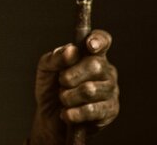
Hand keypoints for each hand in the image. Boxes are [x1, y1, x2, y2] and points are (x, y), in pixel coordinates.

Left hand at [30, 30, 118, 144]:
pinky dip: (74, 113)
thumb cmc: (51, 87)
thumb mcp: (46, 68)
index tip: (89, 45)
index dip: (99, 40)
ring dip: (68, 96)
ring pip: (90, 90)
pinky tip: (67, 114)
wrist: (49, 116)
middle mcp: (105, 70)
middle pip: (95, 65)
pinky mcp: (110, 110)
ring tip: (63, 99)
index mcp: (91, 54)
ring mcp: (111, 90)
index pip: (102, 40)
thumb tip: (72, 50)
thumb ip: (56, 57)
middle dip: (70, 76)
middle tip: (61, 82)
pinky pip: (92, 110)